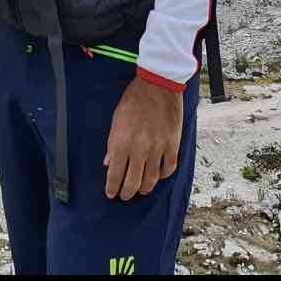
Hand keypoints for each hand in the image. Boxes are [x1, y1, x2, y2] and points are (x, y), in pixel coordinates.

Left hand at [104, 76, 183, 200]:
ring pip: (152, 179)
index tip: (111, 193)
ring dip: (145, 188)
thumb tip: (108, 162)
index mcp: (122, 142)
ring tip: (141, 190)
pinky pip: (169, 168)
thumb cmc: (135, 99)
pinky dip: (164, 175)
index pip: (115, 174)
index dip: (112, 187)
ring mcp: (158, 148)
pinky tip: (159, 175)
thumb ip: (112, 144)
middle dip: (127, 192)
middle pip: (133, 182)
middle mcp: (140, 149)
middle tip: (124, 196)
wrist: (158, 84)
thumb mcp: (116, 120)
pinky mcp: (173, 144)